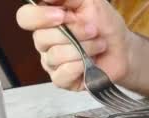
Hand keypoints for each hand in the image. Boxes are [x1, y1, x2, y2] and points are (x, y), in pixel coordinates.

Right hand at [16, 0, 130, 90]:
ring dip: (83, 49)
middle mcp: (44, 41)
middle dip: (74, 33)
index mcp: (46, 19)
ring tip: (99, 45)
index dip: (40, 17)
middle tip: (94, 30)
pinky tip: (90, 63)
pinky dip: (79, 67)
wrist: (123, 49)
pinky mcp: (61, 79)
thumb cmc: (105, 25)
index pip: (25, 18)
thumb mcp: (89, 1)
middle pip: (41, 38)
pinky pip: (61, 74)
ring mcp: (51, 62)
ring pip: (54, 56)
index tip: (63, 16)